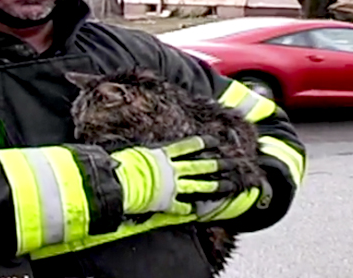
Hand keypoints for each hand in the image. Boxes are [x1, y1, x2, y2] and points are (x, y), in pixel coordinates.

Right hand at [111, 136, 237, 214]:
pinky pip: (183, 207)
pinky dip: (191, 209)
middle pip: (200, 166)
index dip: (202, 143)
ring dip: (216, 186)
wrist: (119, 184)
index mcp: (163, 155)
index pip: (188, 146)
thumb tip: (151, 151)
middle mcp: (172, 170)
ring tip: (229, 185)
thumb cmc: (122, 165)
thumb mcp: (137, 151)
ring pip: (199, 185)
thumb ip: (149, 152)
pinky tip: (198, 212)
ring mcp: (172, 187)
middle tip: (233, 163)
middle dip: (218, 164)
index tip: (215, 141)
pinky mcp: (168, 203)